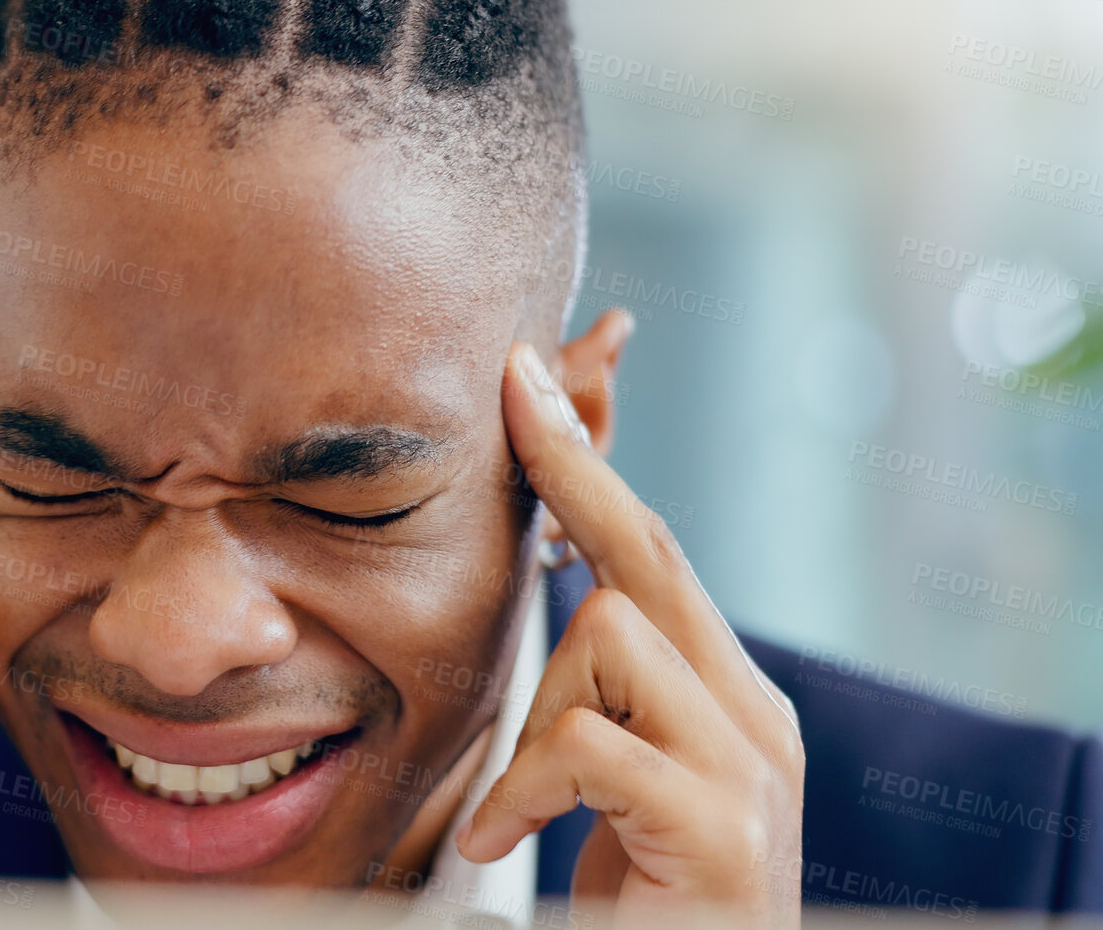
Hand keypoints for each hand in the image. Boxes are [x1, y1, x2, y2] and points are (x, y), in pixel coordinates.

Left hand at [455, 332, 803, 927]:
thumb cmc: (636, 906)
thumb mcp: (604, 780)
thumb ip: (593, 695)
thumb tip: (550, 593)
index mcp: (724, 698)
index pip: (652, 554)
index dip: (589, 461)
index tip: (529, 379)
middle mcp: (754, 716)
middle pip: (651, 554)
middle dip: (575, 465)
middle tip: (514, 389)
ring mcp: (751, 769)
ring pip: (610, 637)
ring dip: (534, 718)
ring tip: (512, 813)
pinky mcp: (723, 830)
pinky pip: (592, 745)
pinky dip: (524, 790)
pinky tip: (501, 843)